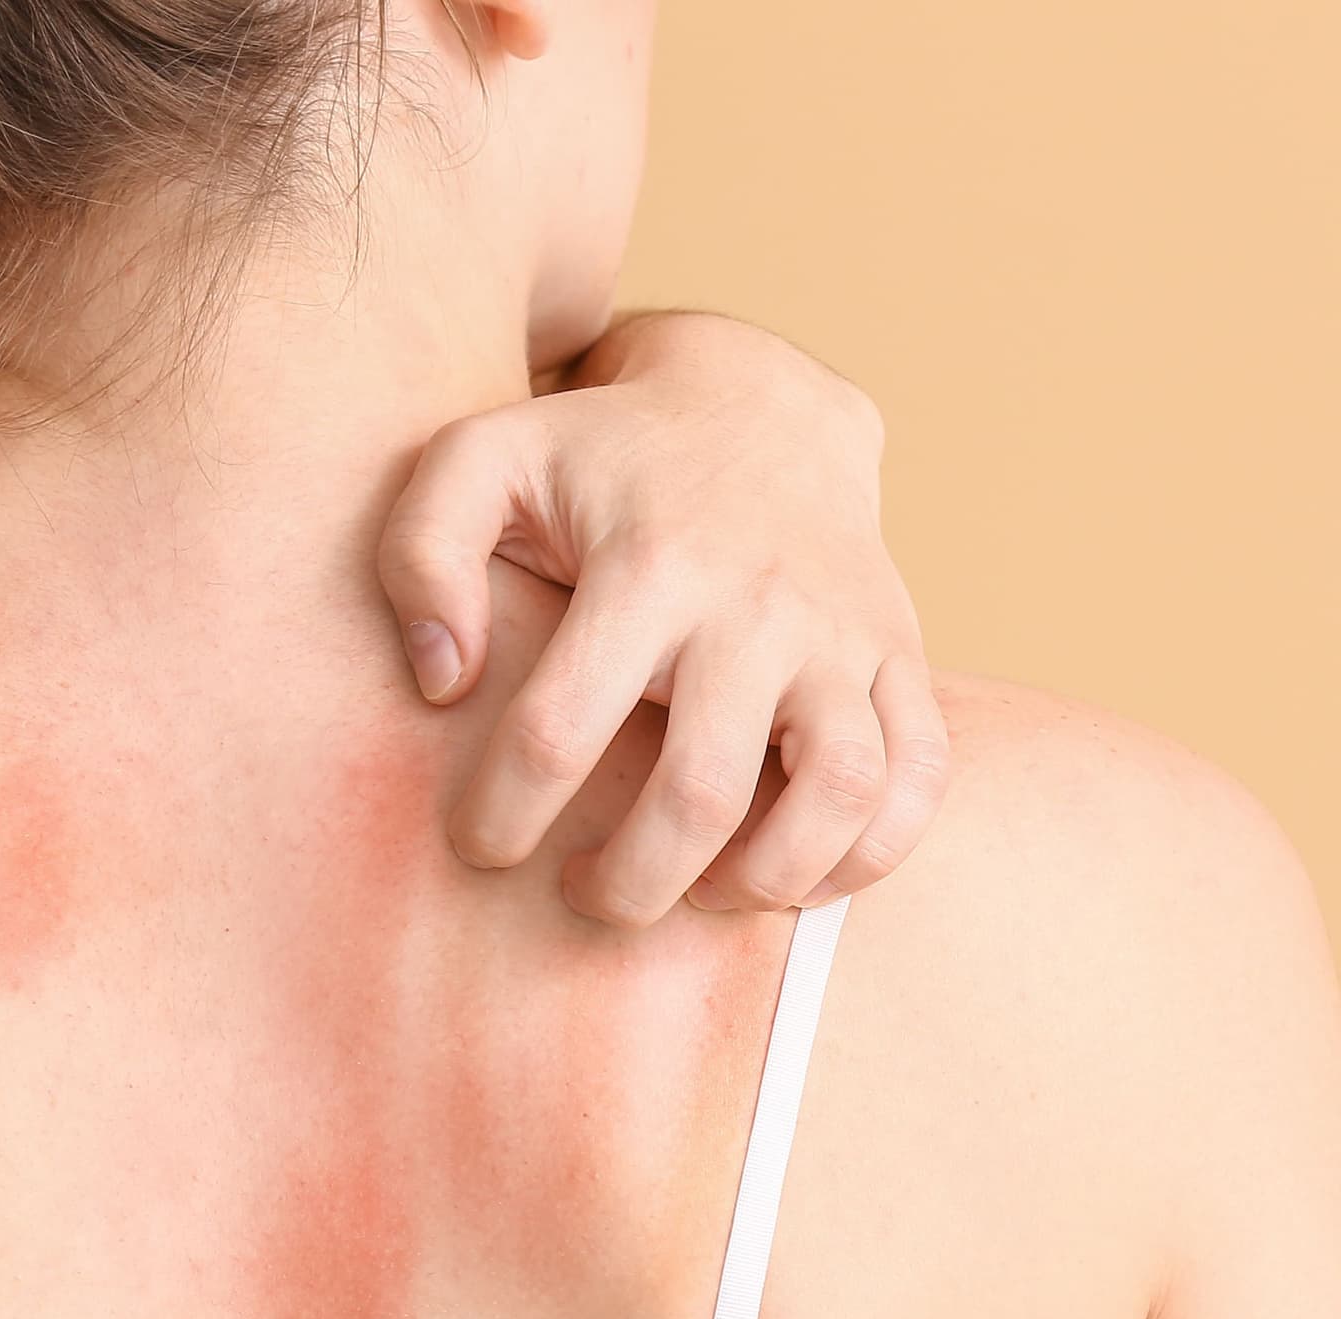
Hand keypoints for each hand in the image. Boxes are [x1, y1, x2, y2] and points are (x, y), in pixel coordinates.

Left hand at [377, 311, 950, 925]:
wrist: (757, 403)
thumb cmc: (597, 459)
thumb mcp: (481, 463)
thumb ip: (421, 555)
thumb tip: (441, 682)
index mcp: (646, 564)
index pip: (560, 729)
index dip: (505, 815)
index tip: (482, 845)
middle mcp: (758, 603)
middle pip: (699, 792)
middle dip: (629, 883)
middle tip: (586, 892)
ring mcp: (843, 632)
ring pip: (839, 793)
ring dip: (764, 880)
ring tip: (702, 893)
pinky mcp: (900, 653)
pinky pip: (919, 777)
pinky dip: (871, 852)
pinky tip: (798, 877)